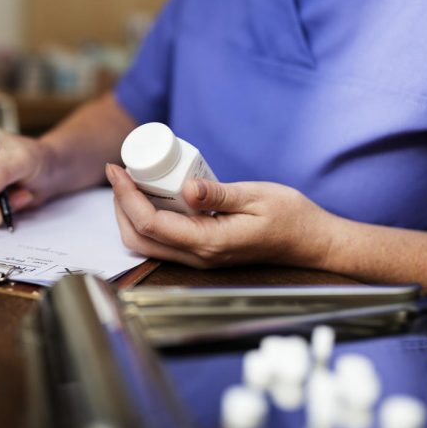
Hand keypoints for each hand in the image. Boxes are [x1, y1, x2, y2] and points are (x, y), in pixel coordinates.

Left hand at [105, 164, 335, 268]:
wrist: (310, 242)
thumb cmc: (290, 217)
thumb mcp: (257, 197)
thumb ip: (220, 194)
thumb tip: (187, 187)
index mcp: (209, 242)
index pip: (151, 223)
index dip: (126, 196)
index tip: (117, 169)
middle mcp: (199, 256)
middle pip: (138, 239)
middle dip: (119, 206)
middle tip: (119, 173)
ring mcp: (199, 258)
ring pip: (146, 244)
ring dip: (130, 214)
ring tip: (130, 182)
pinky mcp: (202, 252)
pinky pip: (161, 241)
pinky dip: (146, 220)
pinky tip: (151, 195)